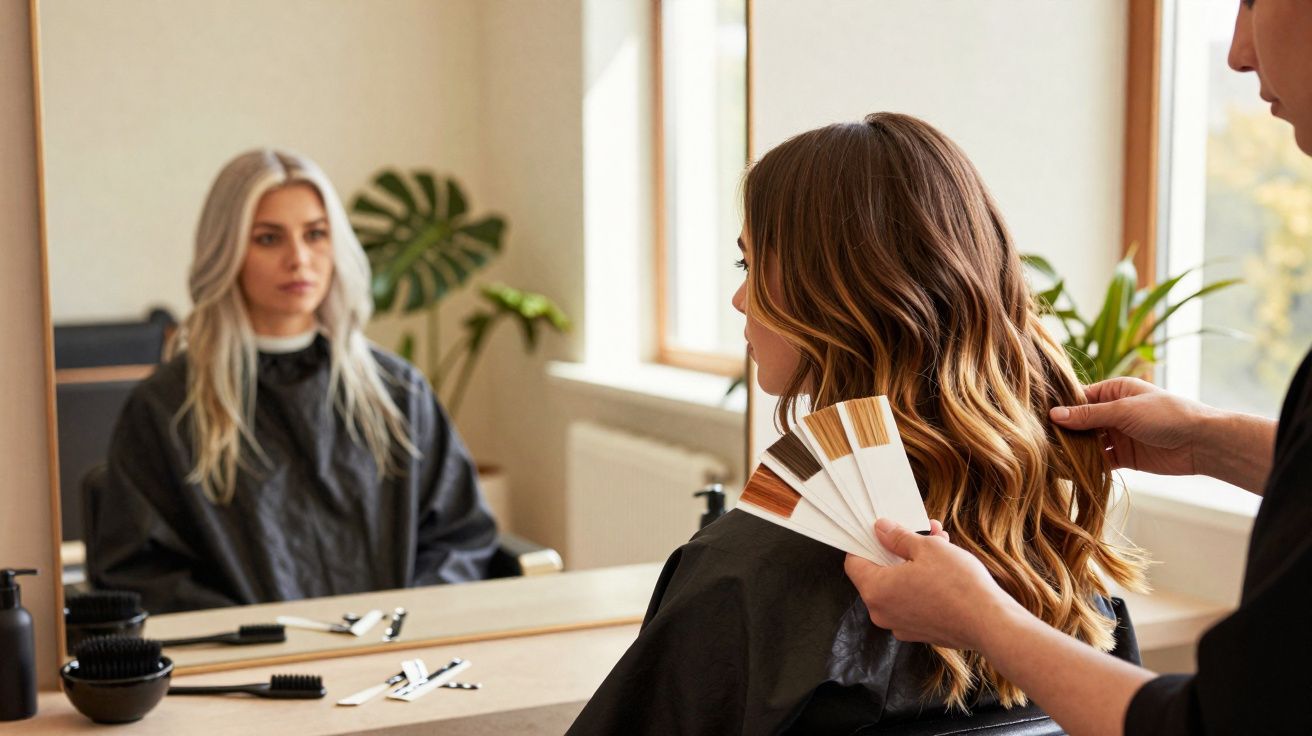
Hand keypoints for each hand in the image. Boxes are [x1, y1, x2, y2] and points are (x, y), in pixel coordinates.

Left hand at [844, 519, 1018, 650]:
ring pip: (901, 585)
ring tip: (941, 543)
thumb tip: (880, 529)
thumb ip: (898, 538)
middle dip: (900, 549)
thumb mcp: (926, 549)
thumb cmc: (958, 586)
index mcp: (876, 591)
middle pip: (880, 573)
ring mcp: (901, 625)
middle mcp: (883, 613)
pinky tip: (946, 567)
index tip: (880, 531)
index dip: (865, 543)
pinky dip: (924, 584)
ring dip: (917, 563)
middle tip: (920, 531)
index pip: (854, 563)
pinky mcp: (921, 631)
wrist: (990, 624)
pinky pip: (913, 601)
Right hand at [1048, 377, 1210, 476]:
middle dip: (1064, 432)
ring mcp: (1118, 435)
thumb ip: (1088, 415)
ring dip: (1073, 450)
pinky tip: (1068, 471)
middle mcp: (1113, 412)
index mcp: (1114, 391)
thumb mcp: (1123, 411)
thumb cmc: (1166, 415)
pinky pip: (1099, 460)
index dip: (1061, 408)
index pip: (1079, 399)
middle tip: (1039, 441)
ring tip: (1049, 457)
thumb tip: (1054, 415)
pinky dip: (1086, 465)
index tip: (1038, 418)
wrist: (1200, 443)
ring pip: (1088, 442)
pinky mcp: (1124, 456)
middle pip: (1080, 422)